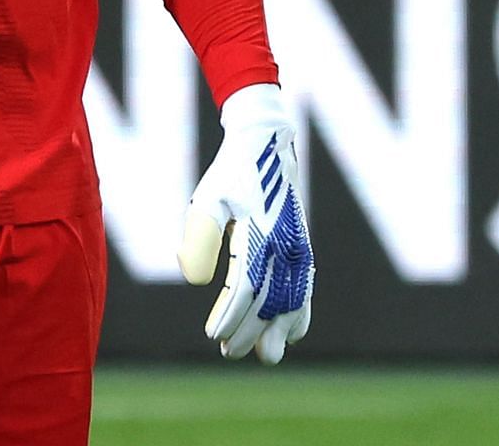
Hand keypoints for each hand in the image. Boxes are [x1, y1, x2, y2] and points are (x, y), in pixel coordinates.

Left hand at [178, 84, 313, 364]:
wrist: (266, 143)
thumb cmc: (231, 173)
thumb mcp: (207, 199)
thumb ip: (200, 237)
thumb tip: (193, 280)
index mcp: (259, 236)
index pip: (244, 289)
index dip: (230, 317)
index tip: (214, 336)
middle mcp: (284, 247)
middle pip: (268, 303)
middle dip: (249, 331)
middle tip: (229, 353)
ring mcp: (297, 249)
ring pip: (292, 301)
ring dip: (278, 330)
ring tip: (265, 355)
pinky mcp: (302, 247)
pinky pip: (306, 289)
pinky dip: (301, 313)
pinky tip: (293, 333)